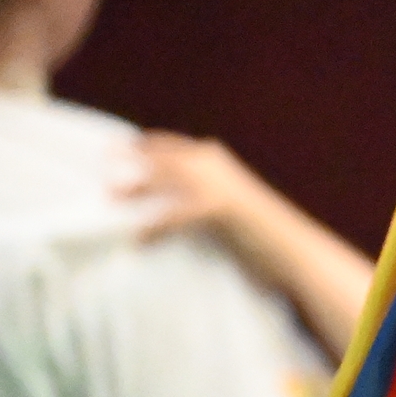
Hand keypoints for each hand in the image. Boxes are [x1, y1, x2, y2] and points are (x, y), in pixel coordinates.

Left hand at [116, 130, 372, 357]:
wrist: (295, 251)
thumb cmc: (263, 235)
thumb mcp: (229, 204)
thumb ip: (202, 194)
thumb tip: (167, 198)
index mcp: (218, 160)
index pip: (170, 145)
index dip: (142, 146)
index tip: (116, 149)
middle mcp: (215, 165)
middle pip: (160, 159)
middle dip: (128, 162)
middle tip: (100, 167)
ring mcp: (217, 184)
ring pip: (163, 181)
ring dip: (135, 190)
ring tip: (111, 199)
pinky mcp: (217, 208)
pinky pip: (173, 217)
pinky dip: (154, 229)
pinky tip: (139, 242)